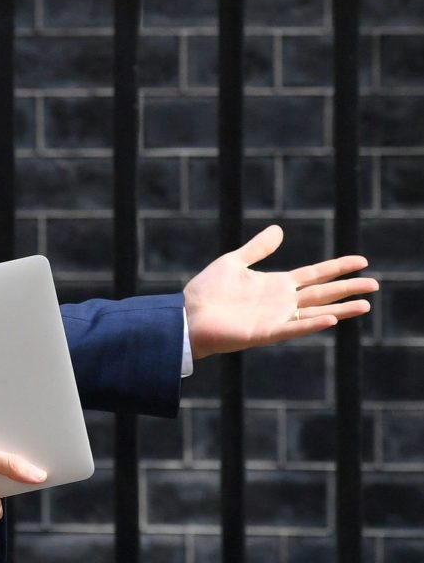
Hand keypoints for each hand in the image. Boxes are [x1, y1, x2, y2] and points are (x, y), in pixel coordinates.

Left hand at [183, 224, 377, 360]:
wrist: (188, 314)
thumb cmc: (208, 291)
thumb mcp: (234, 262)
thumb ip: (258, 248)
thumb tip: (279, 229)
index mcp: (276, 284)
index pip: (315, 274)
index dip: (337, 267)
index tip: (361, 261)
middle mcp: (281, 302)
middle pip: (322, 293)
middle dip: (348, 288)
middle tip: (375, 284)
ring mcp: (276, 318)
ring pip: (316, 312)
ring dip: (340, 309)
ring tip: (365, 304)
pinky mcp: (265, 333)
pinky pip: (294, 328)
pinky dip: (312, 323)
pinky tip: (332, 319)